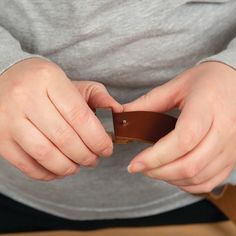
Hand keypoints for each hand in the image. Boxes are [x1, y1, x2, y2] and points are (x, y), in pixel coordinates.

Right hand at [0, 58, 121, 180]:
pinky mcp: (0, 137)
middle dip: (86, 155)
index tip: (107, 149)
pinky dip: (47, 173)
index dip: (98, 139)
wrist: (6, 79)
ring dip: (68, 167)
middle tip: (94, 159)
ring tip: (78, 166)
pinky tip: (59, 170)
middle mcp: (26, 97)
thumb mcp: (72, 82)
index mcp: (50, 79)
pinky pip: (26, 164)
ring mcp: (9, 119)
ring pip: (45, 154)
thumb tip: (119, 113)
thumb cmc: (45, 83)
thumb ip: (98, 96)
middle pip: (64, 138)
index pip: (80, 116)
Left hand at [124, 62, 235, 192]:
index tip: (135, 164)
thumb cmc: (206, 82)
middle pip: (190, 164)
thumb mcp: (176, 86)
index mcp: (207, 107)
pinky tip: (173, 175)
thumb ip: (148, 102)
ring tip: (153, 169)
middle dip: (158, 171)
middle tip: (139, 167)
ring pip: (199, 176)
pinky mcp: (232, 157)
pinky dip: (187, 184)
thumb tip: (124, 115)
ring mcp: (231, 146)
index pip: (183, 139)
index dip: (156, 156)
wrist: (234, 82)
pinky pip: (209, 181)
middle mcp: (224, 129)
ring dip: (170, 179)